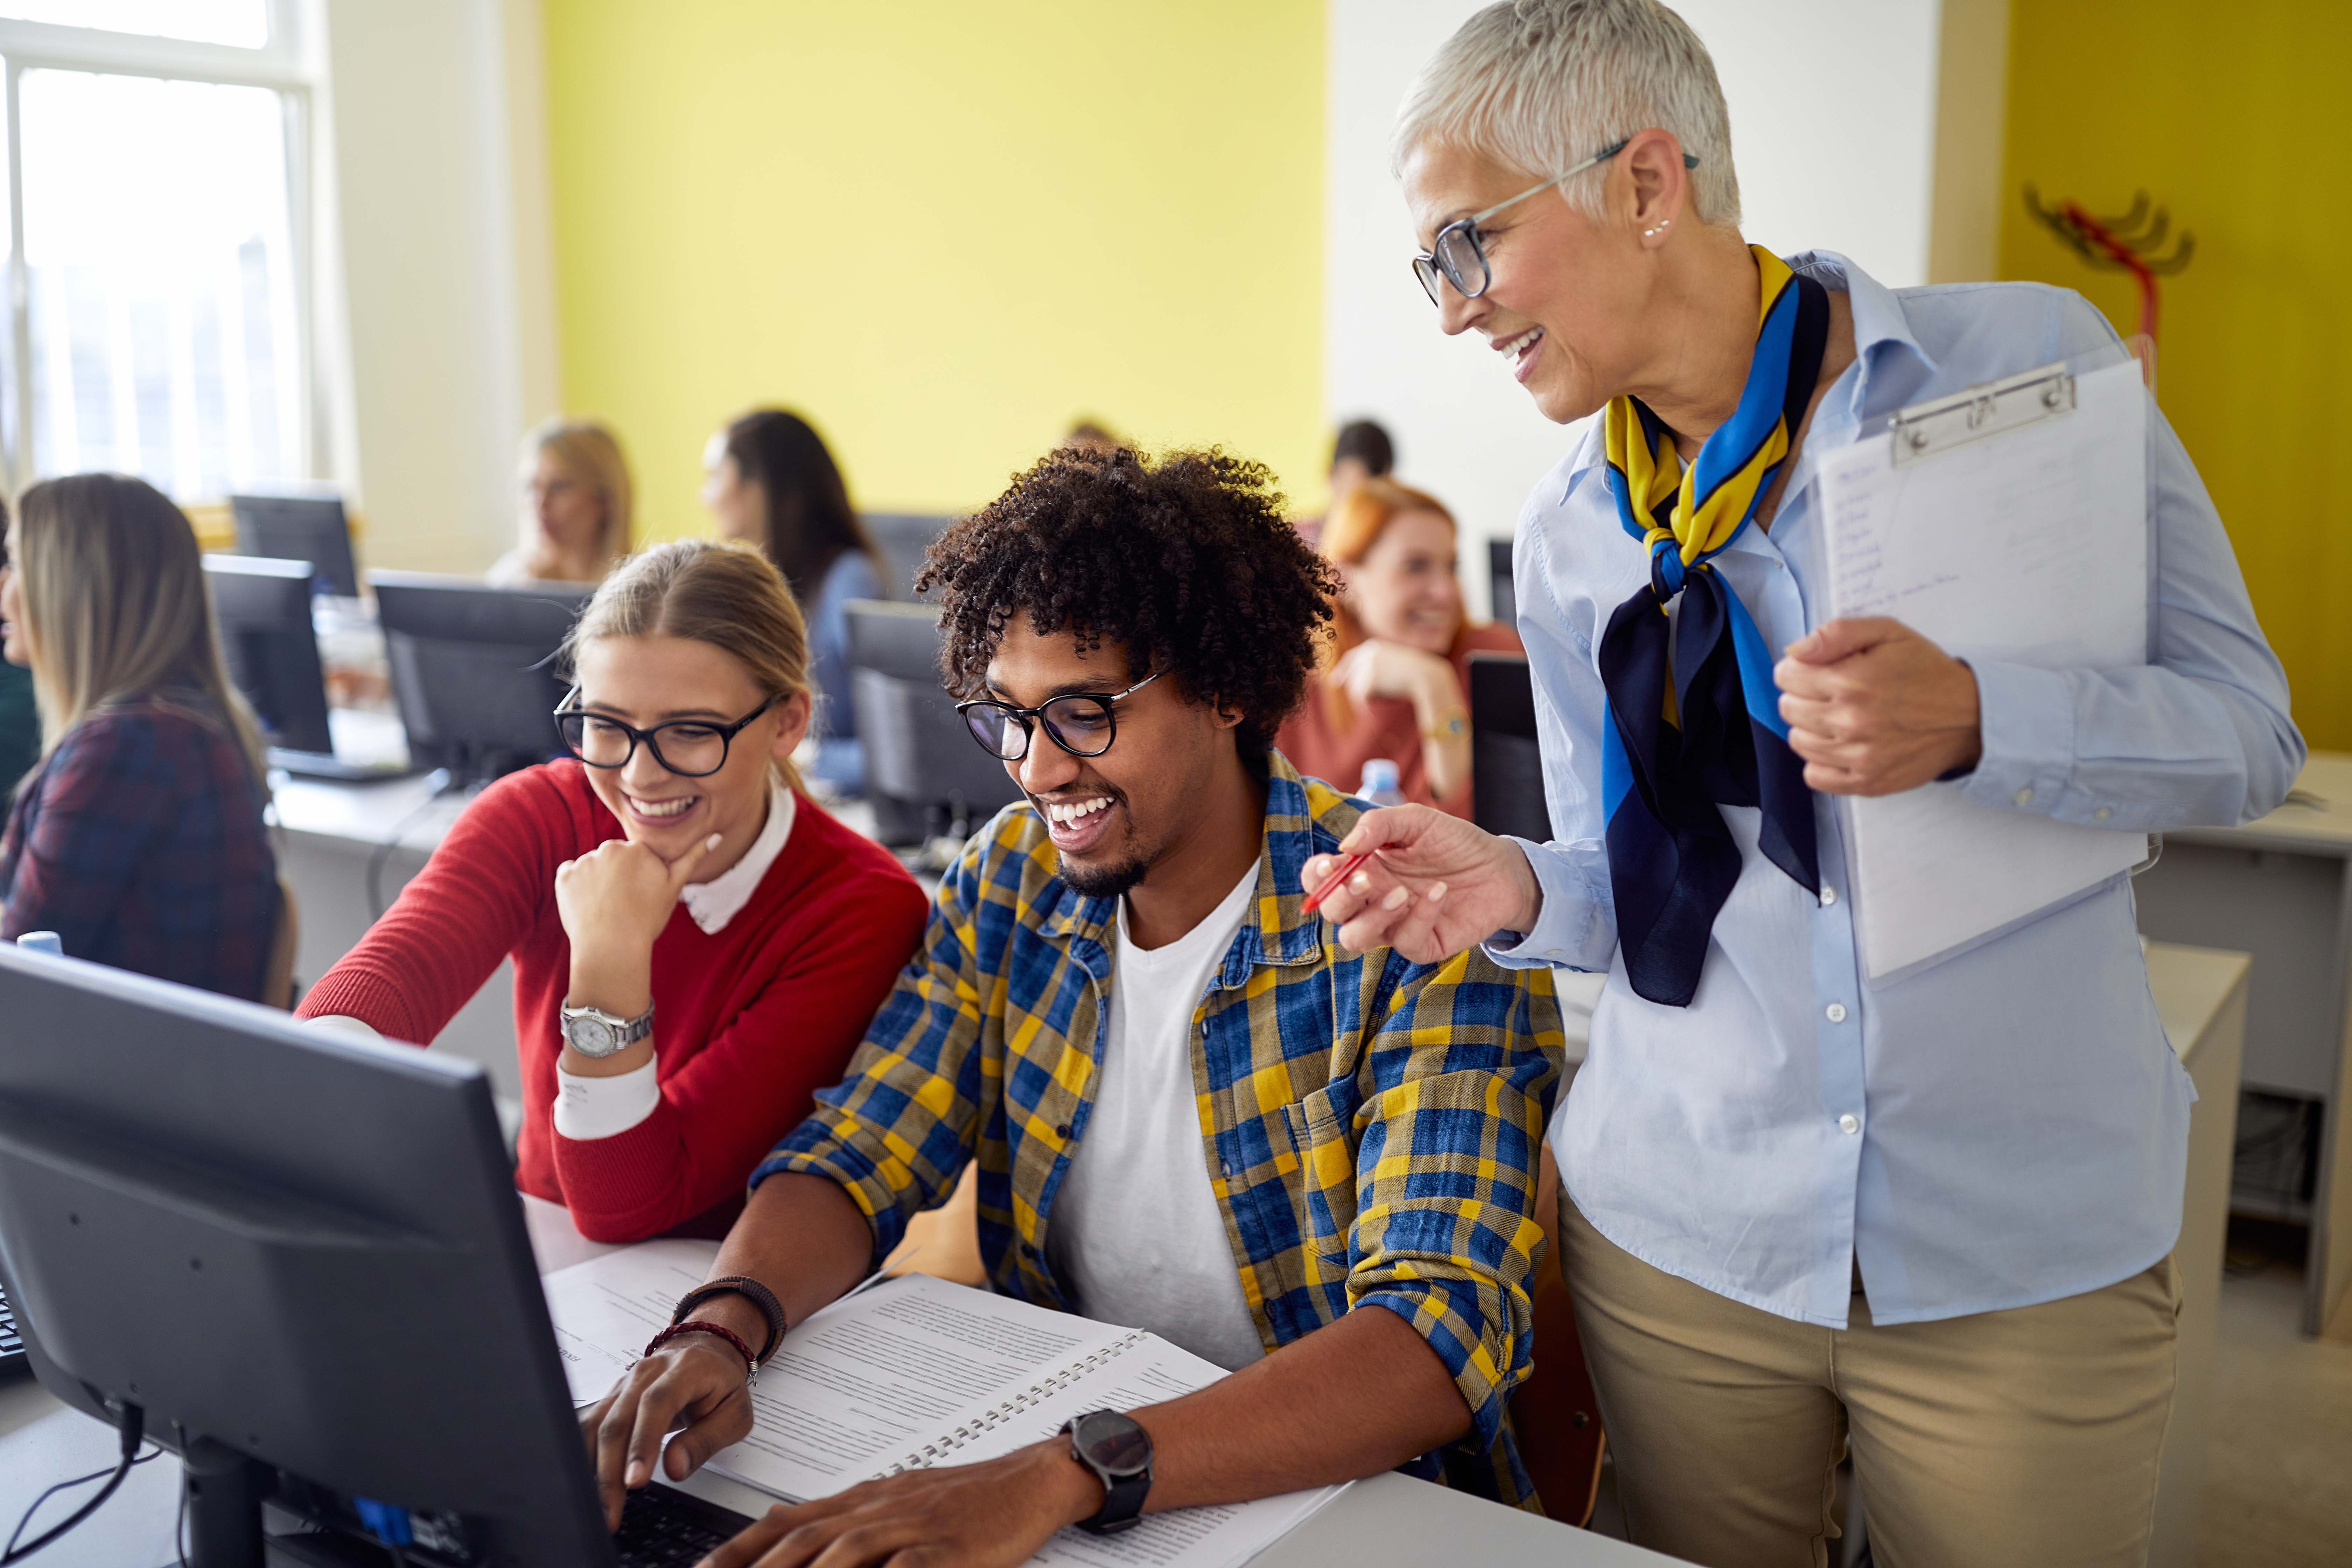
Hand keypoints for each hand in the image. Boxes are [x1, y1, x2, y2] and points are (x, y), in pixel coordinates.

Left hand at [554, 832, 718, 1008]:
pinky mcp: (563, 877)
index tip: (638, 896)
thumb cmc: (647, 919)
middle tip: (622, 903)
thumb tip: (716, 835)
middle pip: (612, 858)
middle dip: (616, 875)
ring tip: (605, 907)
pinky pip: (569, 876)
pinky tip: (588, 906)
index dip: (638, 877)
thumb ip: (692, 858)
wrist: (612, 948)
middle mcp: (608, 848)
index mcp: (636, 848)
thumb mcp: (674, 887)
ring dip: (596, 881)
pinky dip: (576, 888)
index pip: (636, 856)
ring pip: (591, 867)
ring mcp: (584, 862)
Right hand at [582, 1329, 756, 1529]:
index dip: (643, 1443)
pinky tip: (588, 1482)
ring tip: (601, 1507)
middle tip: (612, 1511)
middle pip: (619, 1420)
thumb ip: (706, 1441)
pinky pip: (589, 1427)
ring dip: (594, 1470)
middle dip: (611, 1471)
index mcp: (685, 1369)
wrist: (705, 1355)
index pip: (656, 1403)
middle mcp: (647, 1372)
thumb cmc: (721, 1385)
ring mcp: (624, 1383)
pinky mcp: (611, 1398)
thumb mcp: (734, 1415)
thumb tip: (675, 1468)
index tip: (636, 1481)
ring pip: (597, 1426)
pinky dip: (586, 1456)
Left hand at [700, 1439, 1102, 1567]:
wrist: (1027, 1482)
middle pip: (803, 1540)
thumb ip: (842, 1521)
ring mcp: (909, 1529)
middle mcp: (876, 1511)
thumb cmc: (961, 1500)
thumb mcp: (893, 1502)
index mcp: (861, 1500)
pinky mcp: (944, 1551)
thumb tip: (786, 1533)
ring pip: (843, 1555)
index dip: (738, 1547)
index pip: (784, 1522)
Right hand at [1302, 805, 1539, 961]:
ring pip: (1355, 938)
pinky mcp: (1422, 944)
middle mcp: (1371, 900)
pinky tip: (1440, 893)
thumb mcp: (1417, 821)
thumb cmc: (1454, 842)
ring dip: (1372, 917)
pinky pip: (1405, 943)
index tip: (1331, 865)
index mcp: (1362, 869)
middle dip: (1341, 898)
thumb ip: (1379, 825)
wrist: (1500, 866)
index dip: (1316, 877)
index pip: (1320, 880)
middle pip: (1332, 912)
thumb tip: (1345, 847)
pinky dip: (1419, 917)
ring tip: (1401, 893)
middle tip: (1366, 879)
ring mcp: (1394, 926)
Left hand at [1331, 638, 1455, 714]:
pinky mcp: (1370, 678)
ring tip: (1376, 706)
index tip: (1336, 681)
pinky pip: (1359, 697)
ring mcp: (1368, 664)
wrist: (1429, 677)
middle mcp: (1368, 652)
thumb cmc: (1417, 674)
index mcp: (1374, 646)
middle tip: (1365, 704)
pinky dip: (1365, 706)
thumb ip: (1378, 667)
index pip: (1352, 658)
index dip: (1343, 670)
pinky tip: (1375, 709)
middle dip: (1356, 691)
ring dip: (1362, 701)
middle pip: (1351, 676)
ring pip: (1354, 688)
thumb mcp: (1396, 664)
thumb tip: (1357, 679)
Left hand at [1774, 617, 1981, 794]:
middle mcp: (1851, 722)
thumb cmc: (1926, 671)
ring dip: (1810, 727)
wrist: (1969, 716)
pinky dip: (1820, 761)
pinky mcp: (1867, 782)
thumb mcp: (1887, 633)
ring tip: (1837, 716)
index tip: (1816, 669)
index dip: (1798, 669)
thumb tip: (1794, 651)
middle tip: (1829, 691)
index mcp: (1852, 682)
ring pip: (1798, 742)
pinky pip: (1815, 776)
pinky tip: (1840, 745)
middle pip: (1788, 709)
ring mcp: (1859, 757)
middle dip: (1802, 695)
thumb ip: (1837, 634)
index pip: (1787, 676)